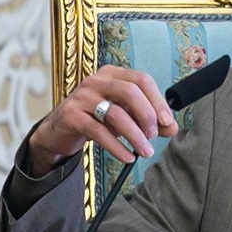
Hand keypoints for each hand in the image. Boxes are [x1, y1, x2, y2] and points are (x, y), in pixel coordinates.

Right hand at [27, 65, 178, 176]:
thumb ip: (149, 120)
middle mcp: (97, 80)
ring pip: (116, 113)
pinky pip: (99, 131)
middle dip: (147, 115)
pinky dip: (117, 146)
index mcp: (113, 74)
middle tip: (154, 135)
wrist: (59, 131)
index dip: (157, 101)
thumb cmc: (97, 118)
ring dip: (135, 135)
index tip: (167, 121)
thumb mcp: (125, 116)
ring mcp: (82, 97)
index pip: (142, 80)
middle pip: (130, 92)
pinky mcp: (71, 116)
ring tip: (145, 150)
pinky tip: (128, 157)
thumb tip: (172, 128)